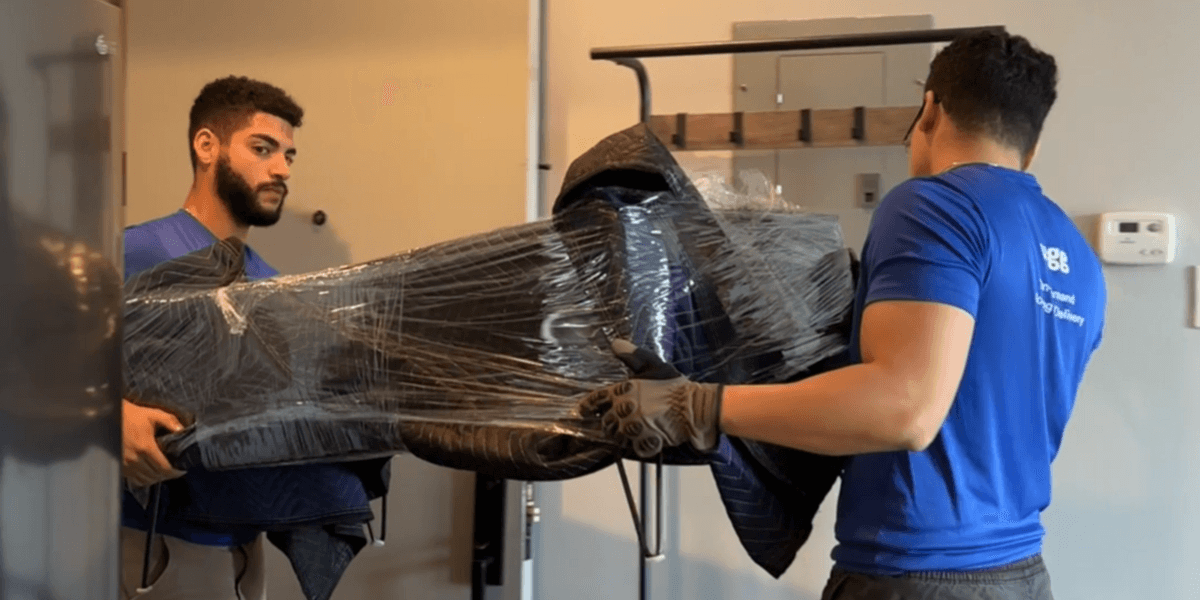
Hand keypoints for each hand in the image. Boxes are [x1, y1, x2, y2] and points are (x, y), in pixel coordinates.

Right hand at [122, 399, 185, 487]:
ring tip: (162, 472)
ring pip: (144, 480)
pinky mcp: (119, 465)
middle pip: (155, 476)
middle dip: (166, 475)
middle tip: (174, 471)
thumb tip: (183, 430)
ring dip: (155, 478)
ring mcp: (125, 464)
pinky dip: (143, 479)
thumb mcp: (153, 414)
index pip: (164, 468)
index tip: (181, 471)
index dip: (175, 472)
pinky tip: (148, 473)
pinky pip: (133, 479)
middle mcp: (134, 459)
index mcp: (145, 447)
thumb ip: (170, 421)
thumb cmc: (130, 415)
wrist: (107, 416)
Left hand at [579, 339, 722, 457]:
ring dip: (627, 436)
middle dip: (612, 424)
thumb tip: (615, 343)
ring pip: (620, 436)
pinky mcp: (646, 439)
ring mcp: (635, 425)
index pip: (598, 398)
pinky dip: (643, 447)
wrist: (696, 405)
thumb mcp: (653, 365)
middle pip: (606, 422)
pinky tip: (650, 440)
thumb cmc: (675, 386)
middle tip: (623, 423)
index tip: (582, 411)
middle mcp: (626, 408)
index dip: (588, 405)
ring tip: (639, 431)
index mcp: (624, 389)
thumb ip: (633, 356)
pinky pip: (637, 448)